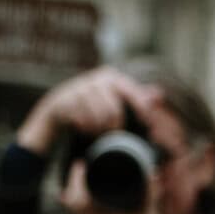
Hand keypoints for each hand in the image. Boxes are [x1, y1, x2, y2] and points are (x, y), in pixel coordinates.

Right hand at [17, 67, 158, 155]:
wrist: (55, 109)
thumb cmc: (89, 107)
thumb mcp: (113, 99)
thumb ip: (135, 96)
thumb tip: (159, 94)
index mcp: (111, 77)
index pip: (131, 93)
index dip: (139, 110)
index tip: (145, 124)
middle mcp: (96, 79)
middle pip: (113, 110)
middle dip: (114, 127)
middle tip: (112, 136)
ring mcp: (79, 89)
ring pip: (97, 117)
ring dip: (98, 130)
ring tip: (96, 134)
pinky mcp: (65, 102)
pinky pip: (81, 121)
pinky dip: (85, 129)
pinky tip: (84, 130)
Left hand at [59, 160, 165, 213]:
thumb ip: (150, 194)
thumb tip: (153, 173)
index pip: (78, 198)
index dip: (76, 180)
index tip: (81, 164)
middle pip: (71, 201)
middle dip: (73, 183)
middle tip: (81, 166)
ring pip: (73, 208)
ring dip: (74, 192)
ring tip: (81, 176)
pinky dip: (79, 202)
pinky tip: (84, 194)